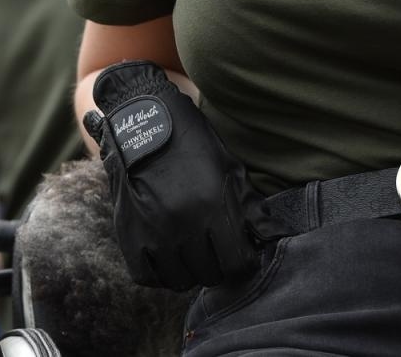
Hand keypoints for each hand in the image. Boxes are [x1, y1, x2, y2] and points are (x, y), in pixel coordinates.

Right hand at [84, 60, 260, 290]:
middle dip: (218, 264)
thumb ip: (251, 208)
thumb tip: (272, 237)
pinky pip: (146, 276)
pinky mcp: (128, 234)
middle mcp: (182, 224)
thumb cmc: (191, 143)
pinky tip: (166, 255)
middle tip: (214, 248)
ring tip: (190, 251)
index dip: (243, 260)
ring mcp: (152, 232)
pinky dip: (159, 272)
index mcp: (212, 207)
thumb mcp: (229, 167)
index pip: (238, 264)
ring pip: (180, 280)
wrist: (140, 121)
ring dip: (189, 270)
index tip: (239, 251)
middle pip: (210, 274)